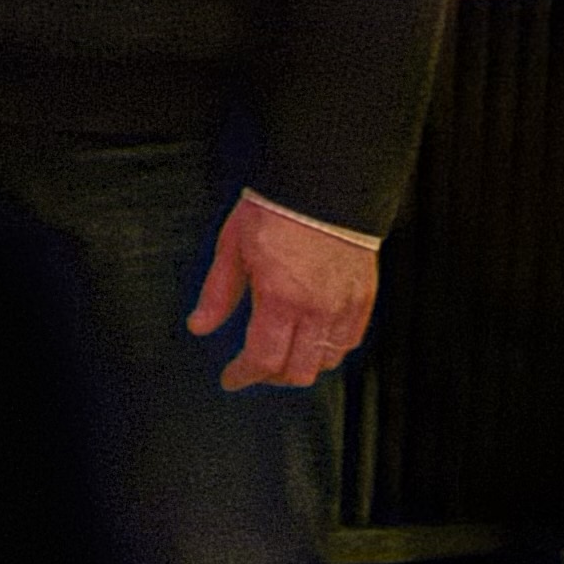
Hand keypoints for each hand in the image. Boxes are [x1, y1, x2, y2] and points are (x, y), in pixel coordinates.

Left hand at [185, 192, 379, 390]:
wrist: (324, 183)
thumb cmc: (273, 211)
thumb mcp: (232, 247)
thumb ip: (218, 293)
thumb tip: (199, 327)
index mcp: (280, 299)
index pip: (264, 359)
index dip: (244, 376)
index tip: (230, 379)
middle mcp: (318, 310)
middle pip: (299, 371)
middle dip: (271, 377)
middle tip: (253, 368)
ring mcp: (346, 306)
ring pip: (328, 361)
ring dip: (302, 365)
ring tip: (281, 353)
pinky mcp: (365, 298)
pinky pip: (350, 341)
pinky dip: (330, 350)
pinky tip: (311, 339)